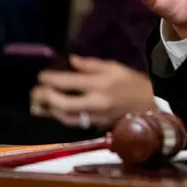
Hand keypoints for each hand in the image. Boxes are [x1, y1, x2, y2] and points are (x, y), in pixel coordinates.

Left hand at [29, 56, 155, 129]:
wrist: (150, 104)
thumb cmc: (132, 82)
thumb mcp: (113, 67)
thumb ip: (90, 64)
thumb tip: (71, 61)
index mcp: (100, 84)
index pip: (69, 82)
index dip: (51, 79)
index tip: (41, 76)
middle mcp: (96, 102)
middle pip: (63, 104)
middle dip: (46, 98)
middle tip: (35, 92)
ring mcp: (96, 116)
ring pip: (66, 117)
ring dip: (50, 110)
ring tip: (40, 103)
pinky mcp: (97, 125)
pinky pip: (75, 122)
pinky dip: (62, 116)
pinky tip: (55, 110)